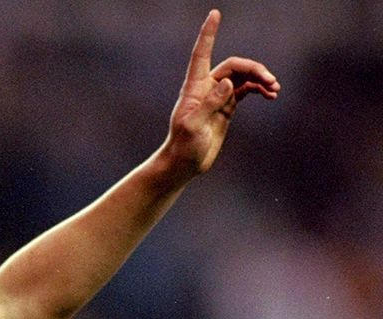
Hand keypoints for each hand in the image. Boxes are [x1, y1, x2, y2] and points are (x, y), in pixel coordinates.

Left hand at [163, 9, 279, 177]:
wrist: (185, 163)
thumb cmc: (184, 146)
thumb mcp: (194, 126)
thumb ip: (210, 104)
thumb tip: (229, 83)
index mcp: (194, 87)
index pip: (201, 54)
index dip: (208, 34)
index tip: (215, 14)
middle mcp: (206, 87)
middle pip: (234, 66)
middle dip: (254, 69)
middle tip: (271, 82)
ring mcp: (218, 97)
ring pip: (243, 77)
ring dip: (260, 79)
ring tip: (274, 89)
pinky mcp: (226, 107)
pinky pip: (246, 90)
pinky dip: (259, 89)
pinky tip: (271, 95)